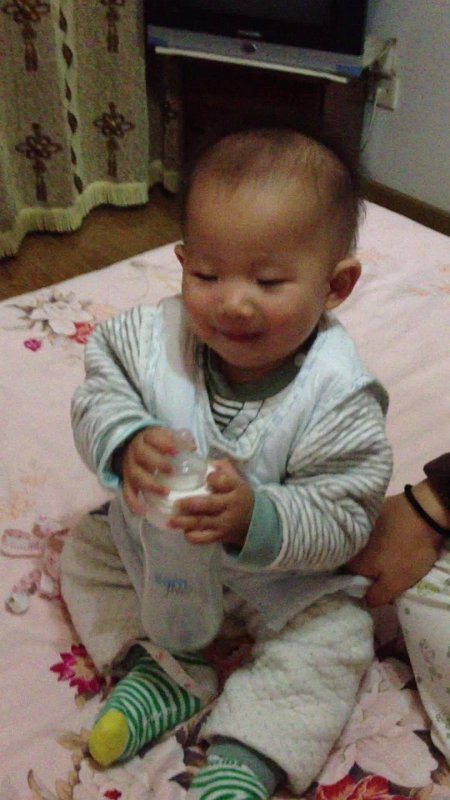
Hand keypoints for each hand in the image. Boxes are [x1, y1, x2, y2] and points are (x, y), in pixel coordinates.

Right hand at [121, 426, 176, 513]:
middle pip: (143, 457)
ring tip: (165, 493)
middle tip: (172, 471)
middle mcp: (135, 452)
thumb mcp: (167, 436)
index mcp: (146, 438)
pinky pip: (127, 492)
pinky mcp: (126, 481)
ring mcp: (129, 467)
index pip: (153, 438)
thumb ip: (180, 440)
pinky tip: (142, 511)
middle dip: (157, 464)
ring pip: (136, 476)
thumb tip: (191, 448)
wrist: (135, 446)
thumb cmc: (157, 443)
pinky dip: (133, 503)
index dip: (164, 444)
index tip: (176, 451)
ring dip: (150, 485)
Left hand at [168, 458, 253, 545]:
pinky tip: (184, 531)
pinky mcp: (220, 536)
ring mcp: (225, 523)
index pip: (224, 481)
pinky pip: (204, 538)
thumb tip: (199, 457)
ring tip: (171, 521)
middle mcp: (230, 505)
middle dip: (191, 504)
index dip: (213, 479)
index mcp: (235, 488)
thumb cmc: (237, 495)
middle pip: (209, 504)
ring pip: (203, 522)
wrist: (254, 520)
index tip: (205, 478)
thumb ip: (220, 468)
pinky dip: (192, 536)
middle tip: (176, 503)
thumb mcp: (235, 479)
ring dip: (185, 522)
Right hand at [347, 480, 444, 606]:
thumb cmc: (407, 551)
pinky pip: (368, 531)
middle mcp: (350, 542)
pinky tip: (390, 538)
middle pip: (353, 561)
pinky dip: (376, 537)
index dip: (359, 585)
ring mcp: (359, 525)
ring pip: (361, 545)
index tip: (372, 587)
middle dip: (365, 569)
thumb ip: (376, 596)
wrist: (423, 511)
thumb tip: (365, 600)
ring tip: (387, 555)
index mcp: (351, 561)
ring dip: (370, 552)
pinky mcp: (371, 513)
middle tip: (383, 572)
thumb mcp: (395, 583)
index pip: (346, 578)